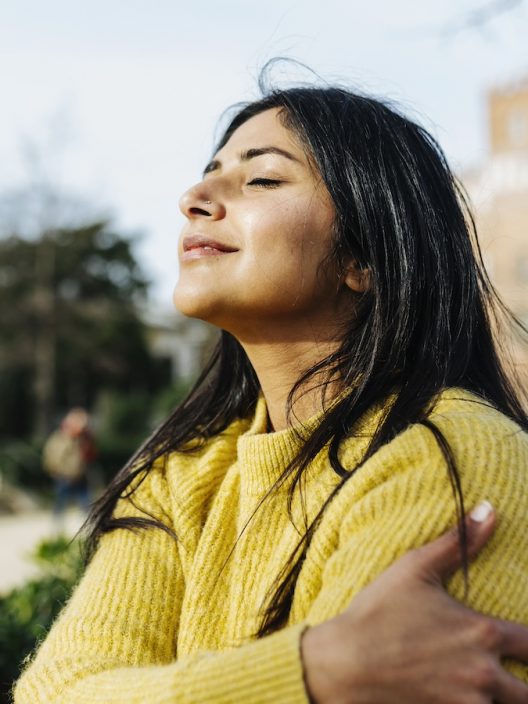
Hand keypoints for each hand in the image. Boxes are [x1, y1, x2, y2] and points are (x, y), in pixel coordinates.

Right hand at [302, 502, 527, 702]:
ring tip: (500, 691)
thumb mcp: (415, 567)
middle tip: (517, 676)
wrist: (344, 663)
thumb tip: (490, 509)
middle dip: (526, 685)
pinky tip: (465, 698)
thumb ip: (459, 541)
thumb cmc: (378, 612)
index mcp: (481, 633)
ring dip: (505, 701)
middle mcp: (482, 674)